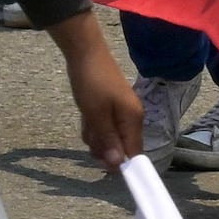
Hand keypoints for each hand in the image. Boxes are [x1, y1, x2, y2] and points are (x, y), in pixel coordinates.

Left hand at [52, 8, 146, 171]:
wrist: (84, 52)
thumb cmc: (91, 81)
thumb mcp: (95, 113)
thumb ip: (107, 139)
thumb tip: (118, 164)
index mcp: (133, 119)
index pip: (135, 153)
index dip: (121, 164)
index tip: (103, 166)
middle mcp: (131, 118)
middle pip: (119, 148)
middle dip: (102, 147)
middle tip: (90, 131)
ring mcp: (120, 113)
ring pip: (107, 139)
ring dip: (94, 135)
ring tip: (87, 119)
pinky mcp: (110, 108)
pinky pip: (101, 127)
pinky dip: (92, 125)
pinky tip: (85, 115)